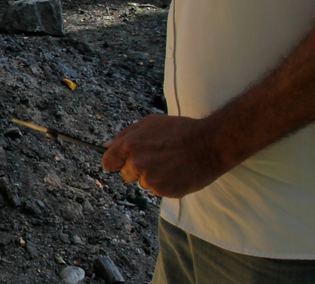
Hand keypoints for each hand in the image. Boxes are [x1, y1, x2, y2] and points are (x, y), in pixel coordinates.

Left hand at [101, 113, 230, 197]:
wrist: (209, 144)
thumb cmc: (179, 130)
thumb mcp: (150, 123)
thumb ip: (125, 135)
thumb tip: (105, 146)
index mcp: (130, 145)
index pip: (108, 162)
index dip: (115, 162)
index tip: (121, 162)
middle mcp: (136, 164)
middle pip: (125, 175)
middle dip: (136, 169)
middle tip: (156, 158)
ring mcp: (150, 179)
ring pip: (142, 183)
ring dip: (152, 177)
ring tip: (170, 163)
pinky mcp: (163, 191)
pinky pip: (156, 191)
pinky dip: (164, 184)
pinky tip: (176, 172)